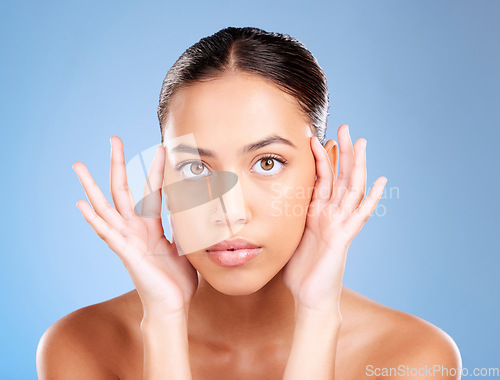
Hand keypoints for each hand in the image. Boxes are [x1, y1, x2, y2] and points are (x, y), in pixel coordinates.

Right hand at [72, 136, 197, 319]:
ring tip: (78, 166)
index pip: (152, 189)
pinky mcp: (126, 253)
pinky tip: (81, 205)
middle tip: (113, 139)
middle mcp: (135, 229)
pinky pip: (108, 234)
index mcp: (151, 226)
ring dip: (92, 187)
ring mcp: (128, 240)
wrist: (173, 306)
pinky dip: (94, 219)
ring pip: (107, 207)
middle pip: (123, 190)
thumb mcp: (185, 247)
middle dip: (118, 164)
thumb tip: (190, 211)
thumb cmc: (177, 280)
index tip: (161, 148)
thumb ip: (183, 228)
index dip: (156, 169)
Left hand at [282, 124, 386, 315]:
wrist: (309, 297)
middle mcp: (330, 215)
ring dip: (357, 166)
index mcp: (316, 213)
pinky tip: (381, 181)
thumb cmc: (299, 271)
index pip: (321, 179)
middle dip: (342, 152)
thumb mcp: (288, 237)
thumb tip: (266, 205)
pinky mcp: (343, 238)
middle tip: (345, 126)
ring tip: (361, 142)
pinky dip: (372, 198)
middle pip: (340, 176)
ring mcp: (339, 225)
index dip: (320, 158)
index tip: (315, 136)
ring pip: (351, 189)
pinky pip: (359, 215)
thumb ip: (285, 219)